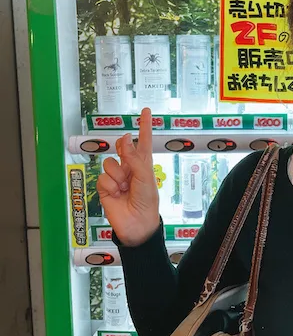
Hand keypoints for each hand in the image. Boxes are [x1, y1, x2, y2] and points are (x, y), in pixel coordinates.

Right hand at [97, 107, 159, 246]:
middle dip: (122, 150)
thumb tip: (126, 138)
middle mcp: (130, 167)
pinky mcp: (105, 187)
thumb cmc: (147, 201)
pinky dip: (110, 185)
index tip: (146, 111)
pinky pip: (102, 177)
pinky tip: (116, 194)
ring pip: (110, 163)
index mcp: (143, 164)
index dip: (144, 126)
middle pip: (122, 147)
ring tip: (124, 187)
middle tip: (126, 159)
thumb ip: (134, 157)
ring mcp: (117, 177)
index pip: (143, 141)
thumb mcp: (145, 177)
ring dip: (117, 174)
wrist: (137, 224)